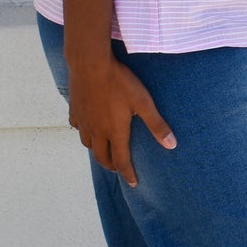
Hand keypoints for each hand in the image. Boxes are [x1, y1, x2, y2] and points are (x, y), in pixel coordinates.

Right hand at [68, 53, 175, 184]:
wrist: (90, 63)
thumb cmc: (119, 82)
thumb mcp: (143, 102)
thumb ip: (156, 125)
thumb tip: (172, 145)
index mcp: (114, 132)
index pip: (121, 161)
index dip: (128, 174)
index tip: (133, 183)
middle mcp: (96, 131)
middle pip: (102, 157)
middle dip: (111, 166)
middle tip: (119, 169)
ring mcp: (83, 121)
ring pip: (88, 144)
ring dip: (97, 152)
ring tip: (104, 151)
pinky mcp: (74, 110)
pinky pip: (78, 128)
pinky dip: (84, 133)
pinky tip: (88, 128)